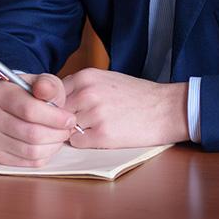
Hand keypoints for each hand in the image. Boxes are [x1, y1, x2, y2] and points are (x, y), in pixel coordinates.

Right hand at [0, 74, 78, 166]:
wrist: (12, 105)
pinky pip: (29, 162)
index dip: (55, 118)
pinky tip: (47, 143)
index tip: (70, 119)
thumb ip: (47, 85)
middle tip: (67, 129)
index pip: (29, 110)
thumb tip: (45, 90)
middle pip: (31, 134)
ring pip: (32, 151)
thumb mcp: (42, 83)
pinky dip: (45, 155)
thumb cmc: (30, 94)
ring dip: (53, 145)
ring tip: (58, 135)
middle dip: (57, 133)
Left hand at [63, 68, 189, 147]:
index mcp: (85, 77)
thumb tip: (55, 99)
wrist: (165, 108)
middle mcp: (87, 93)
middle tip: (78, 121)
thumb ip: (80, 86)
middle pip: (56, 111)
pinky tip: (99, 136)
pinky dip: (84, 142)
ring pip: (65, 127)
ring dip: (75, 130)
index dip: (56, 104)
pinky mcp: (103, 135)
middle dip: (62, 118)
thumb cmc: (136, 94)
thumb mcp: (105, 79)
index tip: (64, 110)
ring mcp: (94, 114)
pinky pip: (77, 141)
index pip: (53, 93)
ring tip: (94, 127)